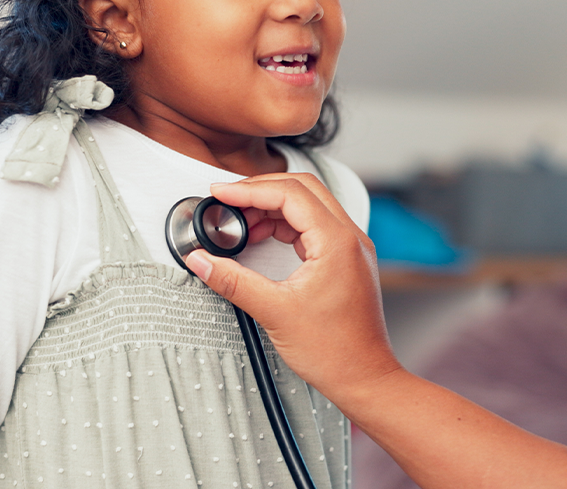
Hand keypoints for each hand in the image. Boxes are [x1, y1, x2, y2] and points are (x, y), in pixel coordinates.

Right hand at [184, 173, 402, 404]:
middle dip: (260, 191)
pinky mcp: (345, 261)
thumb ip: (233, 281)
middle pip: (302, 190)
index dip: (250, 189)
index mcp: (337, 242)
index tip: (221, 193)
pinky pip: (313, 227)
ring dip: (272, 209)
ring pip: (308, 206)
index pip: (290, 194)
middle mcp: (349, 238)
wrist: (364, 377)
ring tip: (240, 225)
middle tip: (227, 201)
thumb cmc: (335, 351)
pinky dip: (285, 226)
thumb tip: (202, 260)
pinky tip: (262, 239)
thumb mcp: (274, 311)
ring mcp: (350, 248)